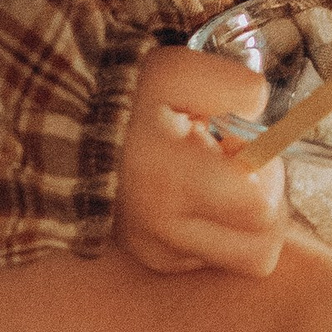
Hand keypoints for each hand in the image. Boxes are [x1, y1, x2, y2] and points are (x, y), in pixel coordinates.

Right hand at [112, 42, 286, 275]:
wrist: (64, 132)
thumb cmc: (128, 99)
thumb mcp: (179, 71)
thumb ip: (234, 86)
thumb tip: (265, 114)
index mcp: (173, 182)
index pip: (260, 207)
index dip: (265, 169)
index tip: (237, 141)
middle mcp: (167, 232)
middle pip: (262, 247)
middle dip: (268, 201)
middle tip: (239, 162)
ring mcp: (162, 253)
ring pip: (246, 258)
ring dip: (249, 220)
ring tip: (221, 178)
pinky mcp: (158, 261)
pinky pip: (217, 257)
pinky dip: (222, 228)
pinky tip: (198, 193)